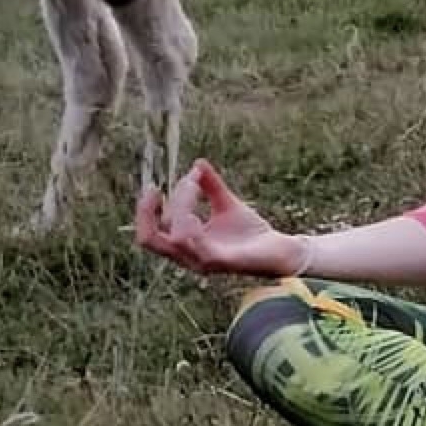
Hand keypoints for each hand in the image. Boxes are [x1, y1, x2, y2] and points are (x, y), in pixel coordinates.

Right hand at [134, 159, 304, 277]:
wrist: (279, 250)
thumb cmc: (250, 232)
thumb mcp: (226, 203)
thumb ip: (211, 186)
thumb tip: (197, 163)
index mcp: (185, 244)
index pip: (152, 230)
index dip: (150, 207)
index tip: (171, 181)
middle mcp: (188, 255)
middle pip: (149, 239)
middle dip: (146, 212)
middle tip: (156, 189)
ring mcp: (203, 260)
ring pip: (175, 238)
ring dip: (180, 208)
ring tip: (193, 188)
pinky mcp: (222, 262)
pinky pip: (199, 248)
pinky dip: (192, 227)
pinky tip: (197, 212)